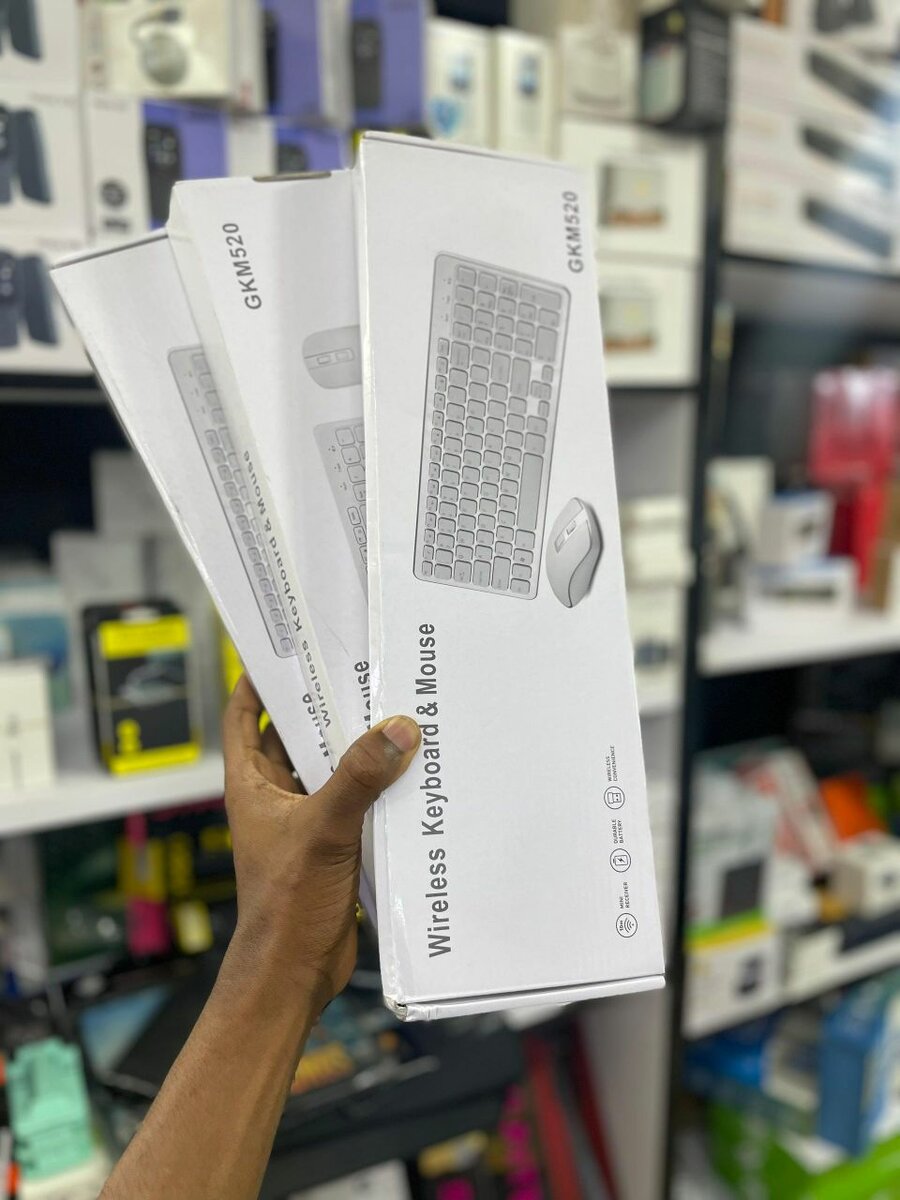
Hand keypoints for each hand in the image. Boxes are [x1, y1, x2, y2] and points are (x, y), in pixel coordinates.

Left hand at [222, 676, 420, 1013]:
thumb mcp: (324, 830)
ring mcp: (302, 822)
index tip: (287, 650)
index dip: (259, 681)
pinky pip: (354, 802)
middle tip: (361, 675)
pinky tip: (409, 774)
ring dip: (356, 749)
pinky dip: (375, 787)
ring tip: (393, 714)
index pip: (244, 717)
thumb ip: (360, 778)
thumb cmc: (286, 904)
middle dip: (323, 708)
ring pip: (329, 770)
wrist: (293, 973)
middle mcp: (274, 797)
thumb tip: (397, 730)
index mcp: (251, 784)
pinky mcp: (331, 845)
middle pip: (294, 737)